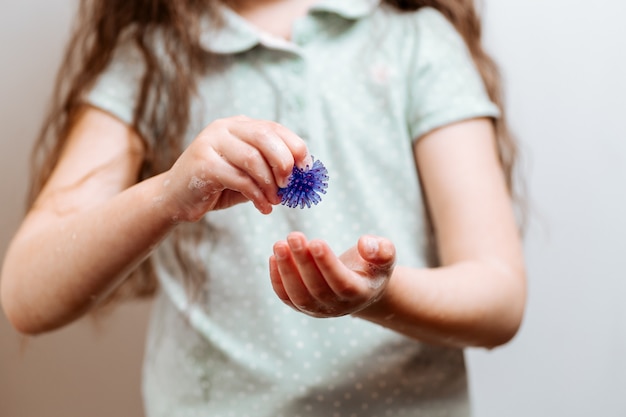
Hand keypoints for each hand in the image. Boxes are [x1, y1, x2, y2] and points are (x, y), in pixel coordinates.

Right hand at [163, 116, 309, 220]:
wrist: (175, 198)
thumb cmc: (217, 186)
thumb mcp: (248, 174)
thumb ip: (270, 169)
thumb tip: (302, 175)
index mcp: (238, 125)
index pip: (273, 128)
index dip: (294, 147)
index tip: (305, 169)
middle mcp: (224, 128)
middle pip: (264, 137)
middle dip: (283, 162)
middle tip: (290, 185)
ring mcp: (210, 143)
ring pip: (252, 159)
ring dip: (270, 184)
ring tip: (275, 200)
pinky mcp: (202, 164)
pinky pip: (239, 179)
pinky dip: (257, 196)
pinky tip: (263, 208)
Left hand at [269, 232, 395, 317]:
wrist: (360, 285)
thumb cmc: (371, 264)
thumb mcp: (385, 254)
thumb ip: (382, 250)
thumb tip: (365, 244)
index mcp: (360, 293)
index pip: (341, 282)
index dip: (328, 264)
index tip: (316, 242)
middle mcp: (338, 306)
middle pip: (317, 288)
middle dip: (303, 262)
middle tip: (294, 236)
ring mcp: (318, 309)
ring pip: (298, 296)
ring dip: (286, 270)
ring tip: (279, 244)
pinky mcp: (303, 306)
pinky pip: (287, 297)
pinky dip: (277, 280)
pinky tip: (274, 256)